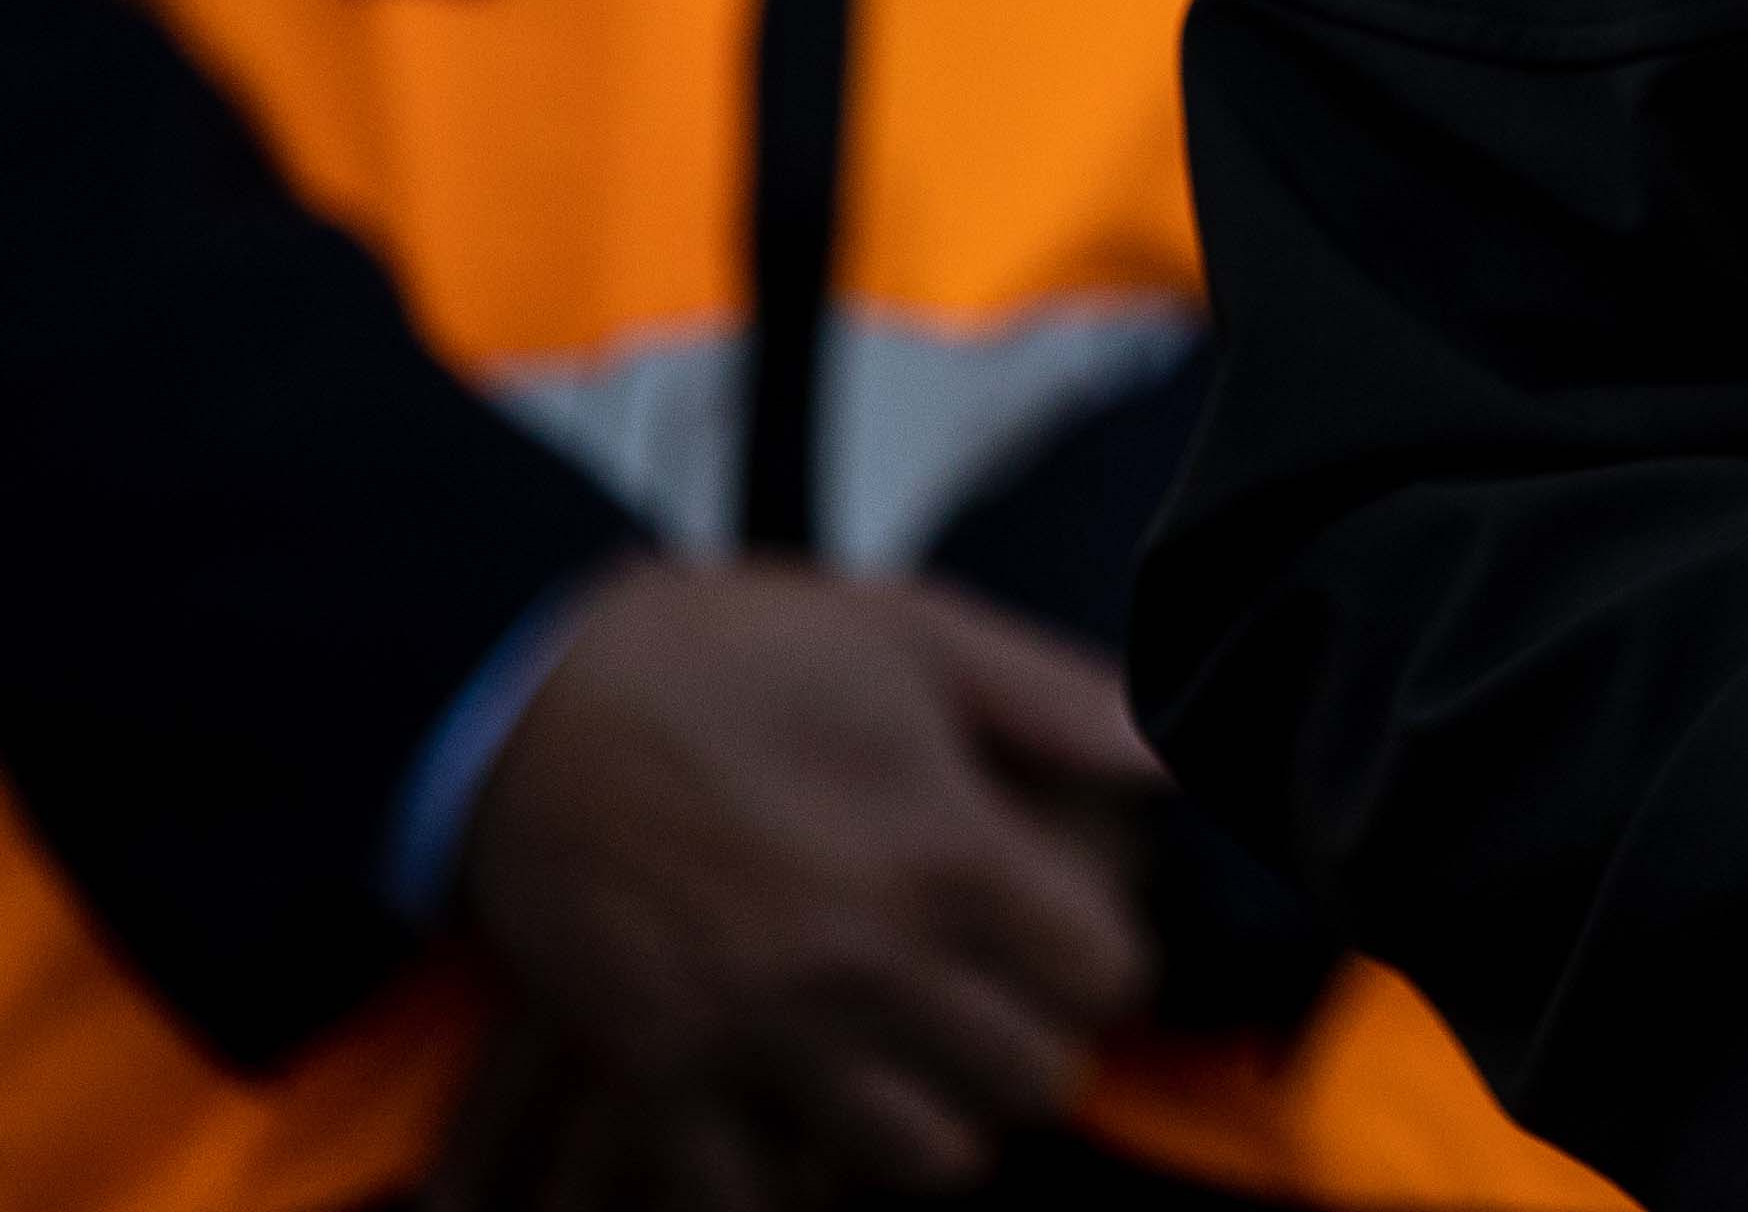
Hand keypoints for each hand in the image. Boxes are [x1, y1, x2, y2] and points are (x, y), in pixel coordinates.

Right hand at [451, 562, 1158, 1194]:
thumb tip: (1175, 751)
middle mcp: (863, 962)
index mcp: (943, 853)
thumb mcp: (916, 633)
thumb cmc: (732, 651)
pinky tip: (806, 1107)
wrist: (530, 698)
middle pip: (1029, 1079)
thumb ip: (1060, 701)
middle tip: (1003, 995)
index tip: (1076, 935)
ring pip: (923, 1157)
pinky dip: (795, 1170)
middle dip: (1034, 1038)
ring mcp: (756, 1033)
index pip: (1105, 976)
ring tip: (917, 1050)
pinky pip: (756, 1194)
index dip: (1106, 956)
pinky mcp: (658, 1076)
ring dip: (937, 1111)